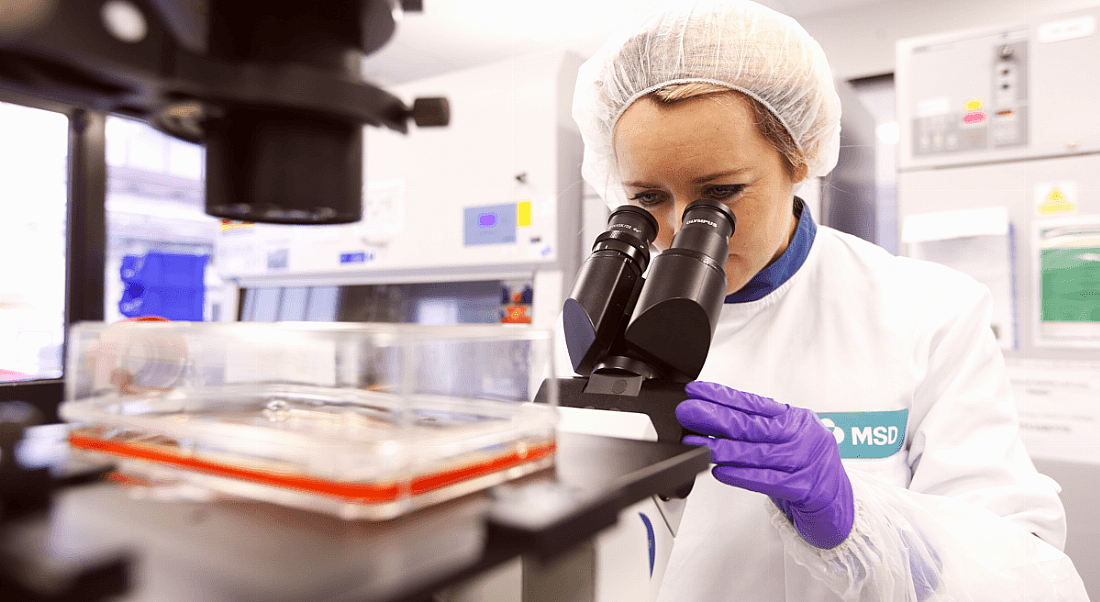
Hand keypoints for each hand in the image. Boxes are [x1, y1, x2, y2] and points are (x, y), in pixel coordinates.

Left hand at [676, 381, 853, 548]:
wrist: (841, 503)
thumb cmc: (809, 468)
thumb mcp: (789, 439)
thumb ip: (760, 429)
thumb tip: (714, 419)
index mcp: (797, 419)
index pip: (754, 404)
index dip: (723, 396)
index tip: (697, 391)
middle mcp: (803, 437)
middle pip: (752, 425)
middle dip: (716, 417)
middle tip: (689, 412)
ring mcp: (805, 463)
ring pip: (756, 453)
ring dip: (722, 448)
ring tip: (696, 443)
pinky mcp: (804, 489)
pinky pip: (767, 480)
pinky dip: (741, 475)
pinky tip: (720, 471)